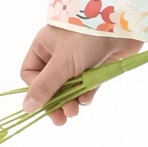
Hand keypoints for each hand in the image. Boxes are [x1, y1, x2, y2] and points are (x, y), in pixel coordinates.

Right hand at [19, 24, 145, 125]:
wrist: (120, 26)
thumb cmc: (85, 38)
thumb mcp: (62, 63)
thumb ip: (45, 86)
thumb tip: (27, 107)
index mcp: (44, 47)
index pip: (31, 74)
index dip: (37, 90)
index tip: (46, 102)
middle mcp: (58, 54)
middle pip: (51, 85)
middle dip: (56, 102)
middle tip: (61, 120)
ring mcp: (77, 61)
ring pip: (69, 88)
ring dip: (70, 101)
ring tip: (74, 111)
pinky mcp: (96, 68)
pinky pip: (86, 87)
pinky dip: (86, 95)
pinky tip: (86, 100)